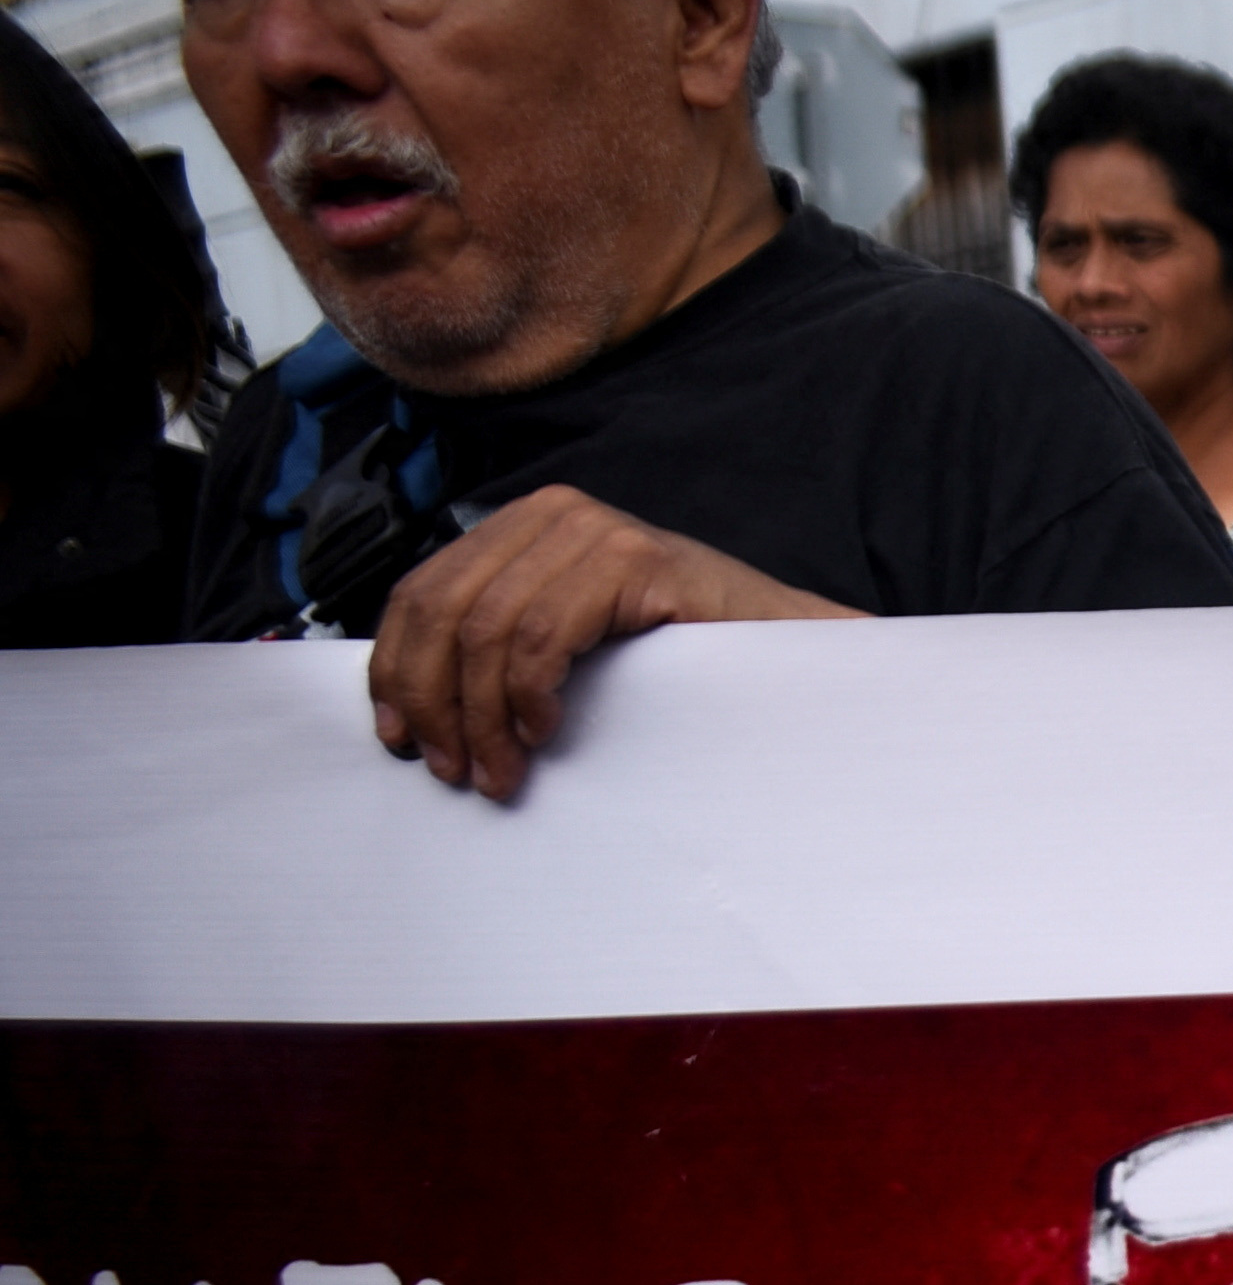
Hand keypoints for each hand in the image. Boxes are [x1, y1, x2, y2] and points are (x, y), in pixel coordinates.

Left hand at [366, 486, 852, 802]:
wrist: (785, 648)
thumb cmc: (680, 654)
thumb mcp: (567, 637)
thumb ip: (498, 641)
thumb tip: (409, 701)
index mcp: (521, 525)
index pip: (419, 592)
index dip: (395, 670)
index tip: (400, 739)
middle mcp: (551, 513)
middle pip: (441, 611)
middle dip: (434, 702)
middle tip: (455, 769)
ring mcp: (594, 531)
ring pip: (484, 629)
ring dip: (481, 716)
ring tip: (501, 770)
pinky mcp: (632, 560)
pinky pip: (542, 634)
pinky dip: (528, 693)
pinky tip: (543, 730)